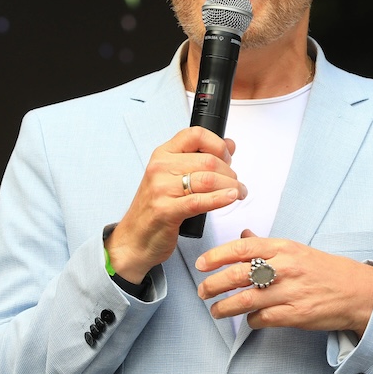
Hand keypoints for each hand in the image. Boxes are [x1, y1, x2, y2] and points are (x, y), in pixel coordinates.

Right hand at [106, 127, 246, 282]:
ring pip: (208, 179)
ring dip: (231, 186)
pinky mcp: (166, 211)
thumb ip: (200, 158)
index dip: (218, 144)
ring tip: (238, 193)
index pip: (195, 134)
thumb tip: (229, 144)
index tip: (227, 158)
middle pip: (207, 160)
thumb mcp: (174, 177)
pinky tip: (231, 197)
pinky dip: (221, 198)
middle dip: (229, 172)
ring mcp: (161, 189)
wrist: (134, 239)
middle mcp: (160, 168)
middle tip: (235, 183)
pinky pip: (200, 201)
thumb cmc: (156, 208)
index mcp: (162, 154)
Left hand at [196, 230, 372, 336]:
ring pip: (245, 300)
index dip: (216, 255)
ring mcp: (290, 292)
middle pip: (238, 274)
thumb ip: (267, 244)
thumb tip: (243, 235)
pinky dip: (250, 321)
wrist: (358, 292)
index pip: (242, 247)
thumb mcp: (296, 250)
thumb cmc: (325, 270)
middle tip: (202, 291)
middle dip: (213, 284)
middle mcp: (285, 267)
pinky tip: (249, 320)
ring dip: (224, 307)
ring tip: (216, 310)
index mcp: (284, 247)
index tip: (201, 264)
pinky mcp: (295, 314)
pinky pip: (262, 319)